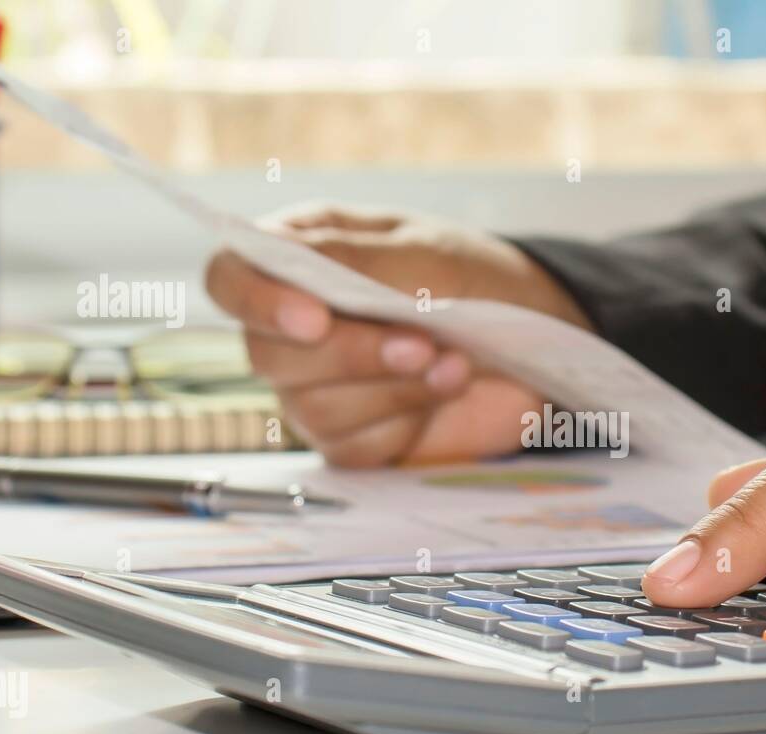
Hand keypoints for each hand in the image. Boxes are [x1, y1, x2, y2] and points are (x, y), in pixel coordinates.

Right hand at [204, 205, 589, 465]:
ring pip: (313, 407)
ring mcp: (319, 387)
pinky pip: (351, 447)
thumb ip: (357, 259)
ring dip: (393, 389)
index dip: (256, 302)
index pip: (229, 278)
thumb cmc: (475, 279)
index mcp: (300, 259)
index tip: (313, 320)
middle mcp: (295, 325)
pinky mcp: (353, 436)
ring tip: (455, 364)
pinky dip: (403, 423)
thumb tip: (284, 254)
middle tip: (423, 344)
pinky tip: (443, 394)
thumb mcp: (428, 254)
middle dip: (353, 355)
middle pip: (268, 354)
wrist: (536, 337)